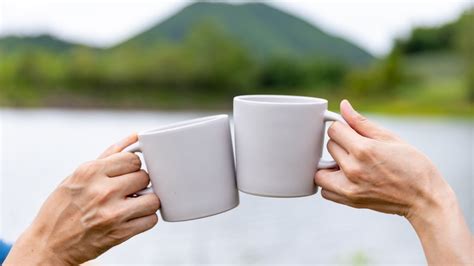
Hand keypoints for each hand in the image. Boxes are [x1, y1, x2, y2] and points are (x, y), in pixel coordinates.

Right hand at [5, 134, 159, 264]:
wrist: (49, 244)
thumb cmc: (63, 207)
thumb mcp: (79, 175)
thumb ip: (109, 155)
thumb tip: (135, 136)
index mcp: (90, 172)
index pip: (133, 159)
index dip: (132, 166)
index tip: (125, 173)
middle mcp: (102, 191)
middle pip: (144, 177)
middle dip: (138, 183)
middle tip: (127, 190)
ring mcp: (112, 213)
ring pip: (152, 198)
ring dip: (146, 201)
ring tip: (133, 203)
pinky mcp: (120, 233)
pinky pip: (150, 220)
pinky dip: (145, 218)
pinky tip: (133, 217)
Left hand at [315, 100, 472, 264]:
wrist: (424, 198)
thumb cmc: (413, 166)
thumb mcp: (390, 138)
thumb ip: (361, 122)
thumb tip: (343, 105)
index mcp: (363, 150)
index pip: (334, 130)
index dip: (343, 128)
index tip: (352, 132)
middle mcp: (352, 169)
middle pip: (329, 146)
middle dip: (341, 144)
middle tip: (357, 149)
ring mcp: (349, 187)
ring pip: (320, 170)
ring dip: (330, 165)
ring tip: (348, 164)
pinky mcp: (349, 200)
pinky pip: (325, 190)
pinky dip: (330, 184)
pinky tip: (346, 178)